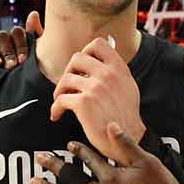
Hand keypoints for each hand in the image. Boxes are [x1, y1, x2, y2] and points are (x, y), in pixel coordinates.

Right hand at [0, 10, 41, 68]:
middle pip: (2, 36)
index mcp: (20, 38)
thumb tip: (33, 14)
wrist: (24, 93)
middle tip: (12, 66)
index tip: (23, 60)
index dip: (20, 45)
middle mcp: (6, 41)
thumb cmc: (36, 71)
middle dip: (7, 52)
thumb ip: (38, 34)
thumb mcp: (41, 54)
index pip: (17, 32)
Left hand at [33, 123, 183, 183]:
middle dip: (53, 165)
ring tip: (34, 181)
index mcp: (110, 176)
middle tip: (39, 157)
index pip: (89, 158)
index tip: (68, 145)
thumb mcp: (149, 164)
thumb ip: (127, 145)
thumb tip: (111, 124)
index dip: (77, 150)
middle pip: (71, 177)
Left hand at [50, 38, 144, 164]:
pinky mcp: (84, 103)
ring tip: (61, 100)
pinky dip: (55, 108)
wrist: (128, 139)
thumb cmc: (126, 116)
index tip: (82, 66)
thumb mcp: (128, 85)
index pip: (98, 44)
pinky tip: (57, 115)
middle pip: (77, 58)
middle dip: (69, 70)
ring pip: (65, 79)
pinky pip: (60, 99)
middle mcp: (107, 75)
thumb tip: (107, 44)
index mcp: (119, 69)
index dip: (86, 52)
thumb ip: (116, 68)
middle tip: (68, 85)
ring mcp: (95, 88)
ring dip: (59, 90)